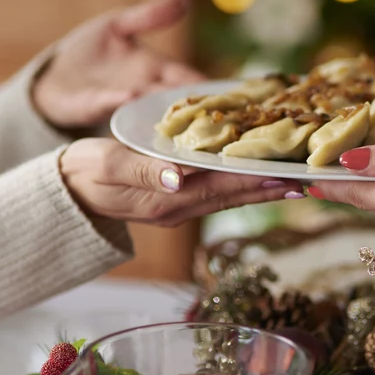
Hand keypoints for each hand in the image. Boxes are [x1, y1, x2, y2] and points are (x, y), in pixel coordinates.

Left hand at [33, 0, 204, 128]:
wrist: (51, 76)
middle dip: (194, 107)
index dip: (210, 86)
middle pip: (174, 99)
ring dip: (161, 110)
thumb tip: (183, 2)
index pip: (188, 79)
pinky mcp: (90, 105)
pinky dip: (119, 99)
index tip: (234, 92)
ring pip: (147, 108)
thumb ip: (149, 17)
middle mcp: (142, 90)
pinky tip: (130, 95)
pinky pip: (106, 102)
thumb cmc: (88, 52)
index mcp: (155, 70)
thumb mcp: (118, 26)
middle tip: (219, 112)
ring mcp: (118, 101)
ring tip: (179, 110)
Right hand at [59, 139, 303, 227]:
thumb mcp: (107, 166)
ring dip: (262, 188)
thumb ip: (142, 171)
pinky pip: (215, 192)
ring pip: (228, 196)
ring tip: (295, 179)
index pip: (220, 188)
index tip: (288, 175)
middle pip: (233, 196)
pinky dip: (241, 183)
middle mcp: (178, 208)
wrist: (64, 190)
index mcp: (165, 199)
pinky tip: (257, 174)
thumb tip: (178, 177)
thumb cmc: (83, 171)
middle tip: (310, 179)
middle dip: (271, 187)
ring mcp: (177, 207)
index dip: (255, 181)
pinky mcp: (174, 200)